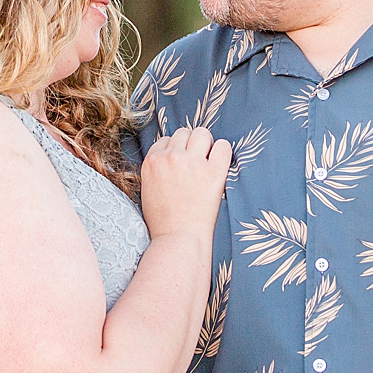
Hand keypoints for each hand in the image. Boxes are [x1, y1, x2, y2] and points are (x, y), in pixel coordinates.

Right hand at [140, 125, 231, 242]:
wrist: (178, 240)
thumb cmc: (163, 222)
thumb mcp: (148, 190)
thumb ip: (157, 169)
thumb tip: (169, 158)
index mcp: (152, 161)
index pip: (167, 139)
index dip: (176, 149)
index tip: (182, 160)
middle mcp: (171, 157)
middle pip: (184, 132)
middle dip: (191, 143)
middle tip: (197, 160)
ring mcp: (193, 163)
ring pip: (202, 134)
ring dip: (206, 144)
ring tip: (209, 160)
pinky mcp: (213, 172)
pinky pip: (223, 147)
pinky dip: (223, 151)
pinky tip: (221, 162)